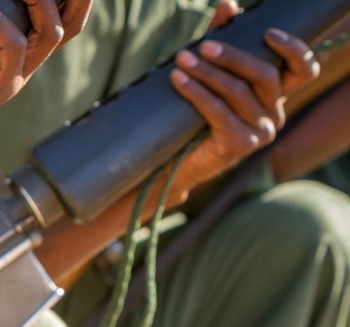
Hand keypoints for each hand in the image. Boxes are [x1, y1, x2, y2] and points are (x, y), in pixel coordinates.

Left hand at [170, 27, 320, 196]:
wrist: (172, 163)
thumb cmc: (192, 116)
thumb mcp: (210, 75)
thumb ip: (223, 41)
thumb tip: (227, 4)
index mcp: (274, 97)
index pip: (302, 71)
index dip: (293, 50)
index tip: (268, 33)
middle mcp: (274, 115)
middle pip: (264, 75)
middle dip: (232, 56)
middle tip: (202, 46)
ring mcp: (259, 133)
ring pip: (238, 92)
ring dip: (207, 73)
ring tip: (181, 60)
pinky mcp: (238, 145)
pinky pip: (218, 111)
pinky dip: (197, 92)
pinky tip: (178, 81)